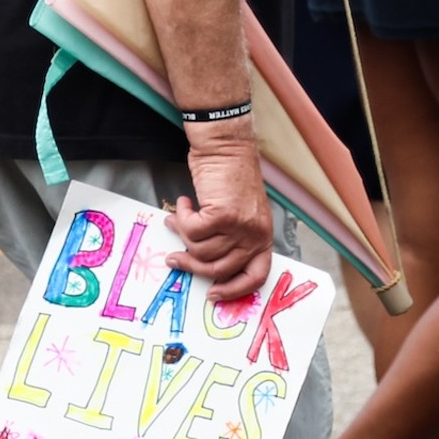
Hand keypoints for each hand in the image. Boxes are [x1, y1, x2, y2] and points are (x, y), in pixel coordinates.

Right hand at [164, 122, 272, 300]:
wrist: (226, 146)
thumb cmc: (231, 176)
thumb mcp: (241, 213)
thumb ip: (229, 237)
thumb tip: (200, 259)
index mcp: (263, 237)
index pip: (255, 276)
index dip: (233, 290)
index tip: (213, 293)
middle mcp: (255, 235)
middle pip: (219, 269)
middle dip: (191, 265)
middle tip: (175, 259)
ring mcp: (239, 226)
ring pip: (199, 250)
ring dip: (183, 234)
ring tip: (180, 217)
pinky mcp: (222, 215)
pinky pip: (191, 231)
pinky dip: (182, 217)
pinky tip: (184, 203)